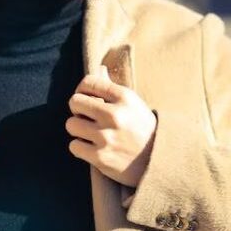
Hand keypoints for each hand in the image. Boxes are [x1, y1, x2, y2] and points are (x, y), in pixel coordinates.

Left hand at [66, 67, 156, 187]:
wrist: (159, 160)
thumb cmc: (143, 129)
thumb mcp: (133, 104)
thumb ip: (112, 88)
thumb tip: (98, 69)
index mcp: (124, 97)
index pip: (88, 82)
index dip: (82, 90)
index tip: (87, 98)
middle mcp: (114, 115)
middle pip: (74, 102)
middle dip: (78, 109)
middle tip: (87, 117)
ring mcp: (106, 137)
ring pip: (71, 124)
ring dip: (78, 130)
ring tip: (91, 134)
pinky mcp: (100, 157)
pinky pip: (74, 146)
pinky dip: (80, 148)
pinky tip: (92, 148)